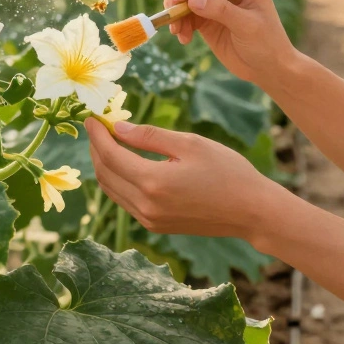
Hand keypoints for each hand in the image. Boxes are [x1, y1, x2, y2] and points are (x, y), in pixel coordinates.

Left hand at [85, 118, 282, 240]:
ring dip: (104, 165)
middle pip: (105, 174)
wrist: (251, 211)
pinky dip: (118, 181)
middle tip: (98, 127)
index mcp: (154, 183)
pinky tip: (125, 163)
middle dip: (96, 149)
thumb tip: (118, 128)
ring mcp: (149, 220)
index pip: (110, 156)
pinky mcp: (156, 226)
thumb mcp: (190, 144)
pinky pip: (125, 201)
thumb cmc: (227, 171)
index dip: (97, 135)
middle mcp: (146, 206)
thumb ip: (150, 136)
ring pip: (112, 190)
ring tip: (108, 142)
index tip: (92, 118)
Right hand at [163, 0, 293, 83]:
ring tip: (178, 32)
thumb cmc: (267, 43)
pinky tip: (184, 39)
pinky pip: (184, 12)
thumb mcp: (247, 26)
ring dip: (176, 11)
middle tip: (171, 13)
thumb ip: (222, 11)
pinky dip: (179, 23)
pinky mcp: (205, 14)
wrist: (267, 67)